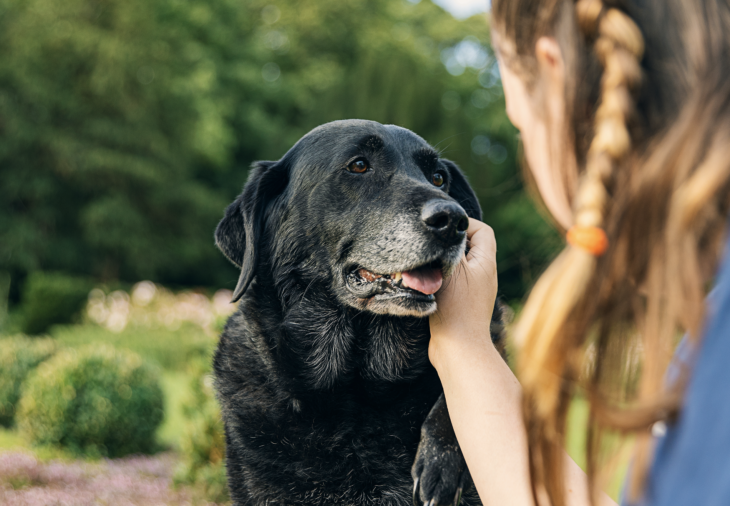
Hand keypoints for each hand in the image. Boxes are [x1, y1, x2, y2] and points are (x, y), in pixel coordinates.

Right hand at [429, 218, 497, 369]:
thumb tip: (447, 229)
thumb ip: (450, 245)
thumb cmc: (456, 307)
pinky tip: (425, 284)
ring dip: (442, 262)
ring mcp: (474, 291)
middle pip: (470, 247)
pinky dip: (439, 279)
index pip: (482, 230)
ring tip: (426, 266)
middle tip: (431, 245)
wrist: (458, 349)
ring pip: (458, 265)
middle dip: (449, 243)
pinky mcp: (463, 305)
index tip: (443, 229)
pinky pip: (452, 282)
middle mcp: (484, 275)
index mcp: (486, 263)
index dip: (464, 224)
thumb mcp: (452, 268)